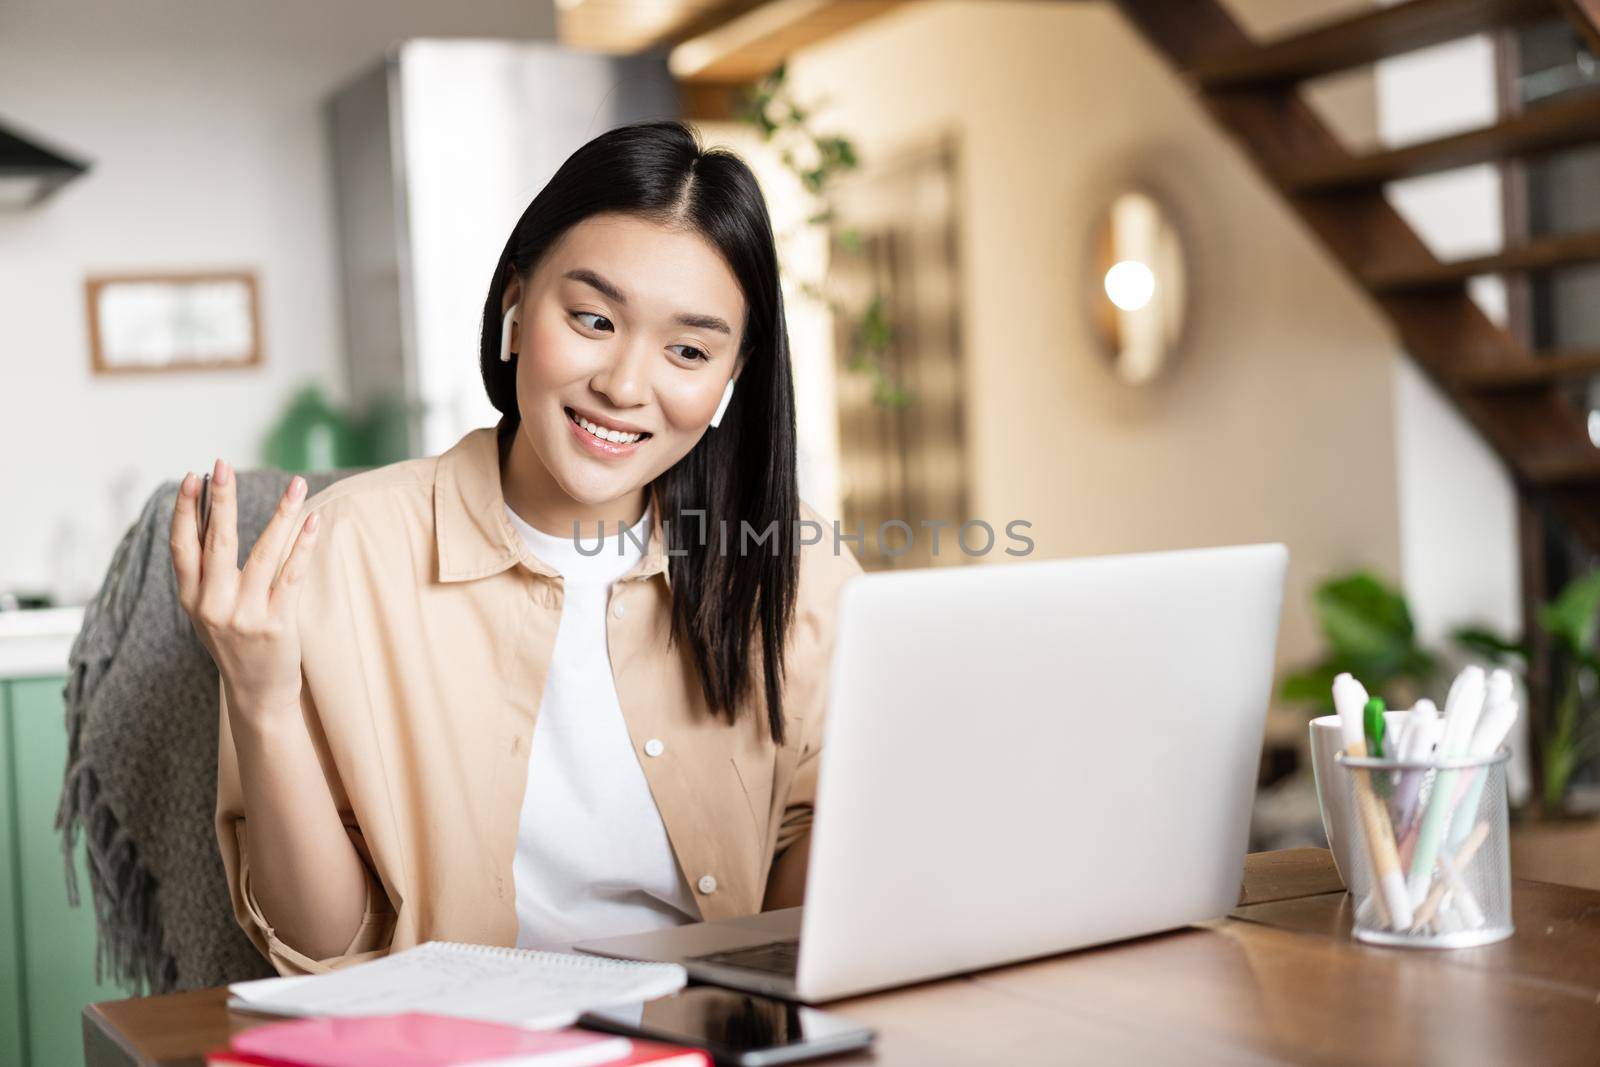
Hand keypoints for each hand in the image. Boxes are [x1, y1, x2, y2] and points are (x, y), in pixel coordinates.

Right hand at [171, 458, 320, 719]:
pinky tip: (313, 520)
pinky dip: (303, 545)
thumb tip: (211, 517)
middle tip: (223, 464)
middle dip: (221, 500)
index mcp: (191, 599)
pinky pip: (292, 575)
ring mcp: (245, 615)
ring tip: (297, 484)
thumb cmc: (235, 643)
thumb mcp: (208, 610)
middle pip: (217, 543)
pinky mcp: (277, 624)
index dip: (187, 511)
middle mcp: (212, 606)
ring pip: (263, 554)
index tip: (193, 477)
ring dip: (281, 514)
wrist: (257, 693)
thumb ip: (205, 573)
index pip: (183, 546)